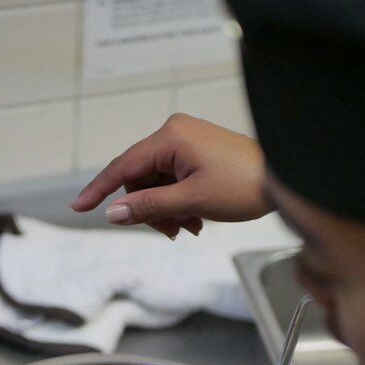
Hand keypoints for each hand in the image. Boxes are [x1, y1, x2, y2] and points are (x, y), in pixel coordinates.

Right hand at [70, 113, 270, 238]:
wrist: (286, 176)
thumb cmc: (245, 185)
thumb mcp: (192, 201)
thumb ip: (149, 207)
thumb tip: (114, 213)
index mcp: (170, 137)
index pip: (123, 166)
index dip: (99, 189)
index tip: (78, 207)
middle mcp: (175, 132)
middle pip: (140, 177)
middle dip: (149, 209)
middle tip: (172, 232)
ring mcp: (187, 140)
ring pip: (156, 182)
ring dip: (166, 209)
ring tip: (189, 227)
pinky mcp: (198, 150)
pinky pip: (173, 179)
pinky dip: (178, 201)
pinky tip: (196, 218)